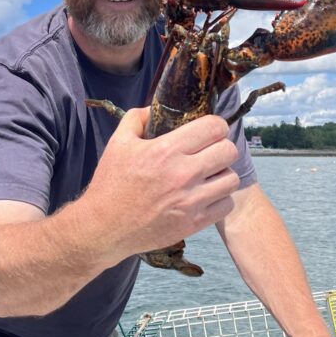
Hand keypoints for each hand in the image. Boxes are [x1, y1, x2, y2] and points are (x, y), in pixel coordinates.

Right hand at [82, 106, 239, 262]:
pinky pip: (226, 205)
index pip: (214, 127)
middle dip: (221, 147)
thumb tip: (154, 108)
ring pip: (231, 179)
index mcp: (166, 150)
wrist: (104, 227)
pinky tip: (206, 196)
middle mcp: (183, 174)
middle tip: (210, 152)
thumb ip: (137, 118)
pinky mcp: (193, 223)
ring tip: (209, 175)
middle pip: (229, 151)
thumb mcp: (118, 143)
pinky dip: (220, 199)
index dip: (215, 125)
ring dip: (222, 174)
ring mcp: (191, 201)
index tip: (208, 131)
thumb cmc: (110, 183)